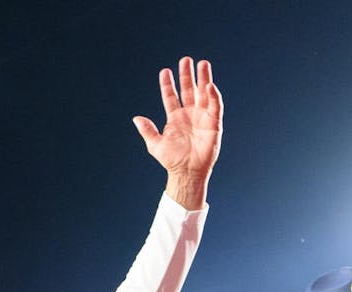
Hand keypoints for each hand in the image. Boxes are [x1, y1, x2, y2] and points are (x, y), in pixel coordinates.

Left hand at [132, 57, 222, 207]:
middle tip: (186, 59)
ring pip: (204, 93)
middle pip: (189, 89)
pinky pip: (215, 106)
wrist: (187, 172)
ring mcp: (202, 117)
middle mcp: (189, 114)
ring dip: (203, 79)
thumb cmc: (172, 160)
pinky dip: (213, 96)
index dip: (167, 84)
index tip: (165, 71)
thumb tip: (136, 118)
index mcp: (175, 117)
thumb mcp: (155, 145)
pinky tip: (209, 85)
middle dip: (187, 75)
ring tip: (203, 64)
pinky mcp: (214, 123)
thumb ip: (147, 131)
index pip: (171, 96)